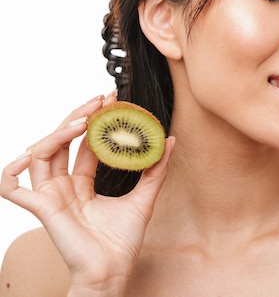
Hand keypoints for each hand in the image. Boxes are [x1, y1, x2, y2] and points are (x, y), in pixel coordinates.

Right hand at [0, 94, 174, 290]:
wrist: (113, 271)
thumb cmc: (123, 241)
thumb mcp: (145, 198)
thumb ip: (155, 170)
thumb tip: (170, 140)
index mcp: (81, 184)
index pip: (82, 144)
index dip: (93, 121)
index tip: (110, 101)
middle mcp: (63, 187)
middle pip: (60, 143)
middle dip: (77, 118)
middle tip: (99, 100)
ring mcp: (50, 197)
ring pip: (39, 155)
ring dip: (57, 134)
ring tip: (82, 121)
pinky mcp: (41, 210)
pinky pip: (11, 188)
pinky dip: (10, 170)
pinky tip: (28, 154)